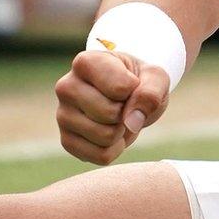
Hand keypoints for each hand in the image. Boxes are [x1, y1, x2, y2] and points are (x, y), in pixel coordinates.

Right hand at [55, 47, 170, 165]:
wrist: (128, 96)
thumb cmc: (139, 81)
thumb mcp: (155, 77)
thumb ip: (151, 93)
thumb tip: (131, 122)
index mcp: (85, 62)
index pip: (119, 88)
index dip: (135, 90)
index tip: (131, 83)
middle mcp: (66, 86)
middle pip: (109, 114)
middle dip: (127, 113)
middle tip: (124, 104)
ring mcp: (63, 115)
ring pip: (104, 137)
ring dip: (121, 131)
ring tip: (117, 118)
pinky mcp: (67, 141)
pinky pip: (100, 156)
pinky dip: (115, 149)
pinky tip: (110, 132)